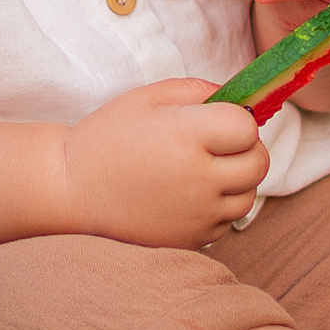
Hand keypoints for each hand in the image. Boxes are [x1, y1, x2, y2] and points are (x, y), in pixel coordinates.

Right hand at [60, 78, 268, 247]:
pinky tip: (189, 194)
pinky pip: (227, 221)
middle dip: (246, 148)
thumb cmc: (107, 137)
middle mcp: (198, 178)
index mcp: (186, 136)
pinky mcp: (191, 239)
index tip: (219, 119)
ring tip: (203, 169)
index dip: (238, 118)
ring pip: (248, 196)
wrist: (71, 189)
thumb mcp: (147, 97)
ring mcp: (197, 214)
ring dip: (237, 180)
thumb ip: (198, 91)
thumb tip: (239, 99)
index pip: (248, 126)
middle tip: (218, 143)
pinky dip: (219, 207)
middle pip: (258, 163)